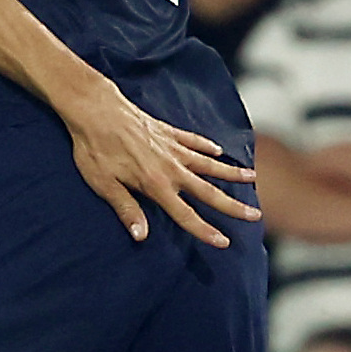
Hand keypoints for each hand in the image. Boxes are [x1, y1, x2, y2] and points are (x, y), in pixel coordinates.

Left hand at [61, 83, 259, 248]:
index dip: (204, 230)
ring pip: (208, 163)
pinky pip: (193, 140)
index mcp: (155, 184)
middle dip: (232, 205)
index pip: (185, 214)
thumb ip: (125, 209)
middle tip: (256, 214)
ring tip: (252, 177)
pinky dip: (207, 146)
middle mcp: (171, 167)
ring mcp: (172, 147)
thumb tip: (141, 236)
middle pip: (207, 191)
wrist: (96, 109)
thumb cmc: (94, 148)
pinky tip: (218, 151)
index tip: (225, 242)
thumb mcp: (104, 184)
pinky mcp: (167, 131)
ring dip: (231, 172)